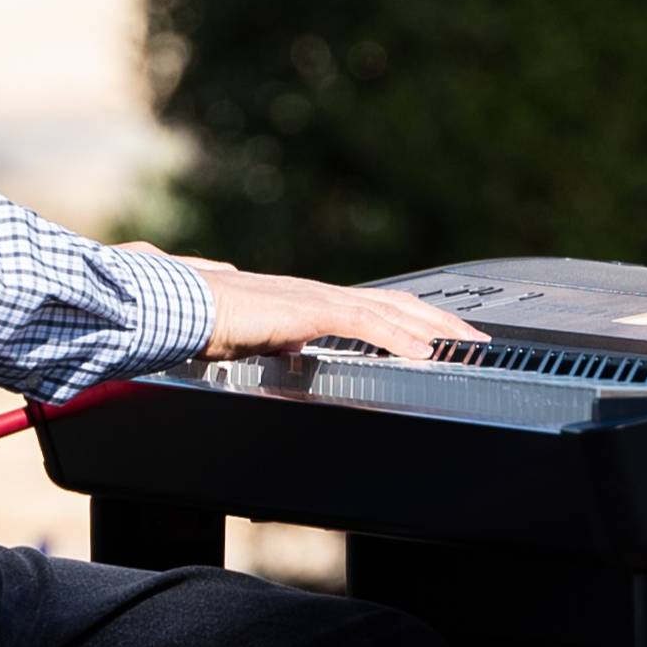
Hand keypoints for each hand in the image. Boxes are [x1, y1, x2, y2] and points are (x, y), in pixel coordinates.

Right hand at [121, 259, 479, 364]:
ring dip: (433, 328)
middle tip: (477, 337)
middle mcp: (314, 293)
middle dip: (439, 320)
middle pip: (392, 304)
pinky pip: (363, 323)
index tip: (441, 335)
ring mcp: (312, 298)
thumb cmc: (190, 319)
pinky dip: (398, 338)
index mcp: (302, 301)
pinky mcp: (304, 310)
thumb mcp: (240, 334)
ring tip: (468, 344)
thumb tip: (266, 336)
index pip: (370, 307)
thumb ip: (260, 334)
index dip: (410, 319)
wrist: (169, 307)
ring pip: (388, 309)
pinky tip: (425, 353)